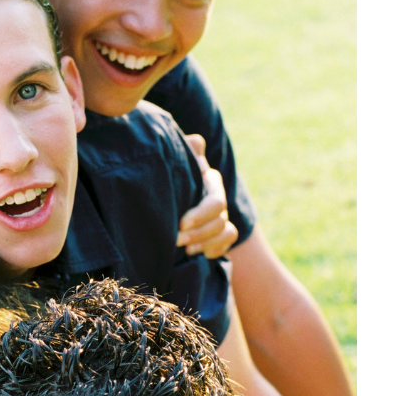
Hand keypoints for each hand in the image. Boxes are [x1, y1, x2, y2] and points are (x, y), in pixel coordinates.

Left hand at [177, 133, 238, 258]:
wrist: (167, 194)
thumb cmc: (169, 174)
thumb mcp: (175, 162)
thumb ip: (185, 152)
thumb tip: (195, 141)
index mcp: (210, 181)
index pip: (215, 202)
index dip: (200, 215)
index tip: (180, 223)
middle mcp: (218, 199)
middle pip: (220, 221)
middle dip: (198, 232)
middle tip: (176, 239)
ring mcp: (221, 215)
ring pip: (226, 232)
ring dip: (205, 243)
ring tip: (186, 248)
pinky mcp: (219, 232)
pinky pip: (228, 242)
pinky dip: (215, 250)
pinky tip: (199, 254)